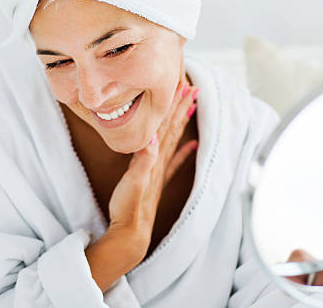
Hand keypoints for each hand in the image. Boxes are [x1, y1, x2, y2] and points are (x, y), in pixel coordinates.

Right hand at [106, 77, 198, 259]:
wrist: (131, 235)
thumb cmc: (129, 209)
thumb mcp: (133, 182)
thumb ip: (142, 159)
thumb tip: (150, 134)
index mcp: (154, 158)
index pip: (166, 126)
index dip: (174, 106)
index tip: (184, 87)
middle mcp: (160, 162)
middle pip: (173, 128)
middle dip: (182, 107)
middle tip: (193, 88)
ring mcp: (159, 171)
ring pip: (174, 140)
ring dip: (182, 122)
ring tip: (193, 106)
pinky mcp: (156, 181)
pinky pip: (174, 161)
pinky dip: (184, 151)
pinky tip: (193, 145)